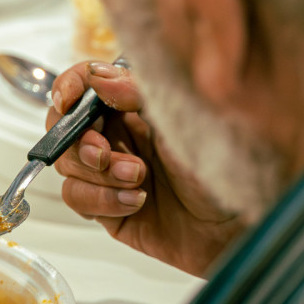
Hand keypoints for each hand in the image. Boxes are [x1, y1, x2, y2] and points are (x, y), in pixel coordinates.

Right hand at [47, 61, 243, 274]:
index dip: (69, 88)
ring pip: (69, 166)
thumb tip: (98, 78)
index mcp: (135, 106)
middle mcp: (120, 136)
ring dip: (98, 174)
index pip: (86, 85)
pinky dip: (102, 199)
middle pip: (65, 127)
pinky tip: (136, 200)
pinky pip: (79, 199)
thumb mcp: (182, 118)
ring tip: (139, 179)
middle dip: (80, 141)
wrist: (238, 225)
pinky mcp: (108, 208)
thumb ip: (137, 93)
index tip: (68, 101)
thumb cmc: (225, 167)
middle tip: (106, 154)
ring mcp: (111, 173)